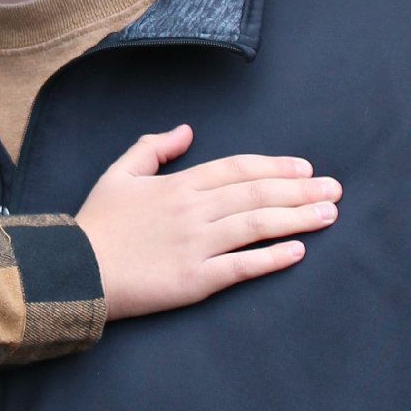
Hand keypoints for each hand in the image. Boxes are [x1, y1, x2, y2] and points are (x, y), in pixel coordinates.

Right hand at [77, 123, 339, 317]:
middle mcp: (194, 211)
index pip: (239, 169)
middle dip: (301, 191)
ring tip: (329, 215)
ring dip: (298, 218)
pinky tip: (298, 251)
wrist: (75, 272)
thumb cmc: (97, 224)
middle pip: (258, 194)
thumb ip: (152, 148)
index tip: (305, 169)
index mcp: (179, 184)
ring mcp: (197, 245)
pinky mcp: (196, 280)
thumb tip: (186, 130)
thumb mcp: (119, 174)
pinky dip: (272, 257)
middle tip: (335, 190)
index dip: (276, 167)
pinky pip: (243, 266)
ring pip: (258, 225)